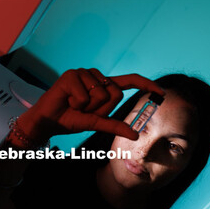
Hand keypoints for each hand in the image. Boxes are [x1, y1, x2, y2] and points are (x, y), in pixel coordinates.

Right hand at [17, 68, 164, 143]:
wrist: (48, 121)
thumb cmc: (69, 120)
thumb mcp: (95, 123)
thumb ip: (114, 126)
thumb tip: (136, 135)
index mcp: (103, 86)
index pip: (129, 82)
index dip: (146, 85)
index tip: (161, 93)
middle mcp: (95, 76)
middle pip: (116, 93)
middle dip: (101, 109)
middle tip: (83, 110)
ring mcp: (84, 73)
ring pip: (101, 94)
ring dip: (87, 107)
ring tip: (73, 105)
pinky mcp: (72, 75)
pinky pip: (86, 95)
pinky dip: (77, 103)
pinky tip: (66, 100)